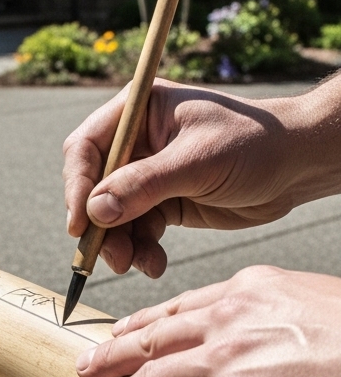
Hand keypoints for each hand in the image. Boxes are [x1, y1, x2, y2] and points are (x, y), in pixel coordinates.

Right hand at [63, 80, 339, 277]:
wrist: (297, 166)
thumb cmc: (253, 144)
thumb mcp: (197, 162)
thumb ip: (144, 185)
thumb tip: (95, 212)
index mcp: (138, 112)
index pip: (87, 147)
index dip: (78, 186)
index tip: (81, 223)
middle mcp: (137, 142)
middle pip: (94, 187)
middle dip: (100, 224)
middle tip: (109, 256)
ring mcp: (149, 174)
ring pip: (114, 216)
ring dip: (120, 243)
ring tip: (135, 264)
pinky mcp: (165, 203)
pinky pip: (138, 231)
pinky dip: (141, 250)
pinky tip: (155, 263)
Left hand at [77, 266, 340, 376]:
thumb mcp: (310, 303)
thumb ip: (272, 317)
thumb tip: (264, 341)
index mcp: (246, 291)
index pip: (178, 308)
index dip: (140, 324)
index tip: (119, 334)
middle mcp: (227, 321)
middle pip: (150, 342)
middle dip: (111, 359)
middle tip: (86, 370)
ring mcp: (227, 364)